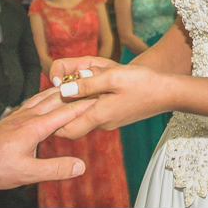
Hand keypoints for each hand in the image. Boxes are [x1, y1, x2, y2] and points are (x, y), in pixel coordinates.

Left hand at [0, 87, 92, 189]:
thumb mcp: (27, 173)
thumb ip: (54, 169)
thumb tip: (80, 166)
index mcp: (34, 128)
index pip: (65, 113)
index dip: (84, 105)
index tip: (100, 98)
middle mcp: (27, 117)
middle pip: (56, 100)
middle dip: (76, 93)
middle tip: (92, 87)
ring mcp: (18, 115)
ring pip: (43, 98)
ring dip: (61, 91)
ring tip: (74, 86)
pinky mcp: (11, 118)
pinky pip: (33, 101)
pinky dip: (45, 96)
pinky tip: (45, 98)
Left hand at [48, 57, 169, 139]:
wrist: (168, 93)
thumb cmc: (142, 82)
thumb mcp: (112, 77)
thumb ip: (87, 84)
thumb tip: (63, 89)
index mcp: (99, 115)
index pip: (66, 130)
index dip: (51, 124)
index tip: (40, 113)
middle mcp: (103, 123)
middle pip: (72, 126)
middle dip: (59, 114)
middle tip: (46, 100)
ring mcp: (110, 121)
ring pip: (83, 119)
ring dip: (72, 108)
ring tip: (60, 91)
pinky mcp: (116, 116)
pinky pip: (93, 115)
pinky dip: (84, 106)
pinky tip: (81, 92)